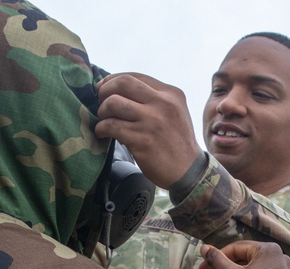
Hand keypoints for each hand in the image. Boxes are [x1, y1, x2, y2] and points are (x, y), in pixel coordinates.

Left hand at [95, 73, 203, 188]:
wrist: (188, 172)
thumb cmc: (176, 142)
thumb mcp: (174, 112)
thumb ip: (154, 99)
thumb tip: (119, 90)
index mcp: (171, 94)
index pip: (135, 76)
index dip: (114, 80)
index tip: (104, 88)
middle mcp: (163, 104)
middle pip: (123, 83)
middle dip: (105, 91)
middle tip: (101, 103)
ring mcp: (152, 121)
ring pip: (113, 103)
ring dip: (102, 111)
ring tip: (104, 121)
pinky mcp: (142, 140)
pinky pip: (112, 126)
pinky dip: (101, 129)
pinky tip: (103, 134)